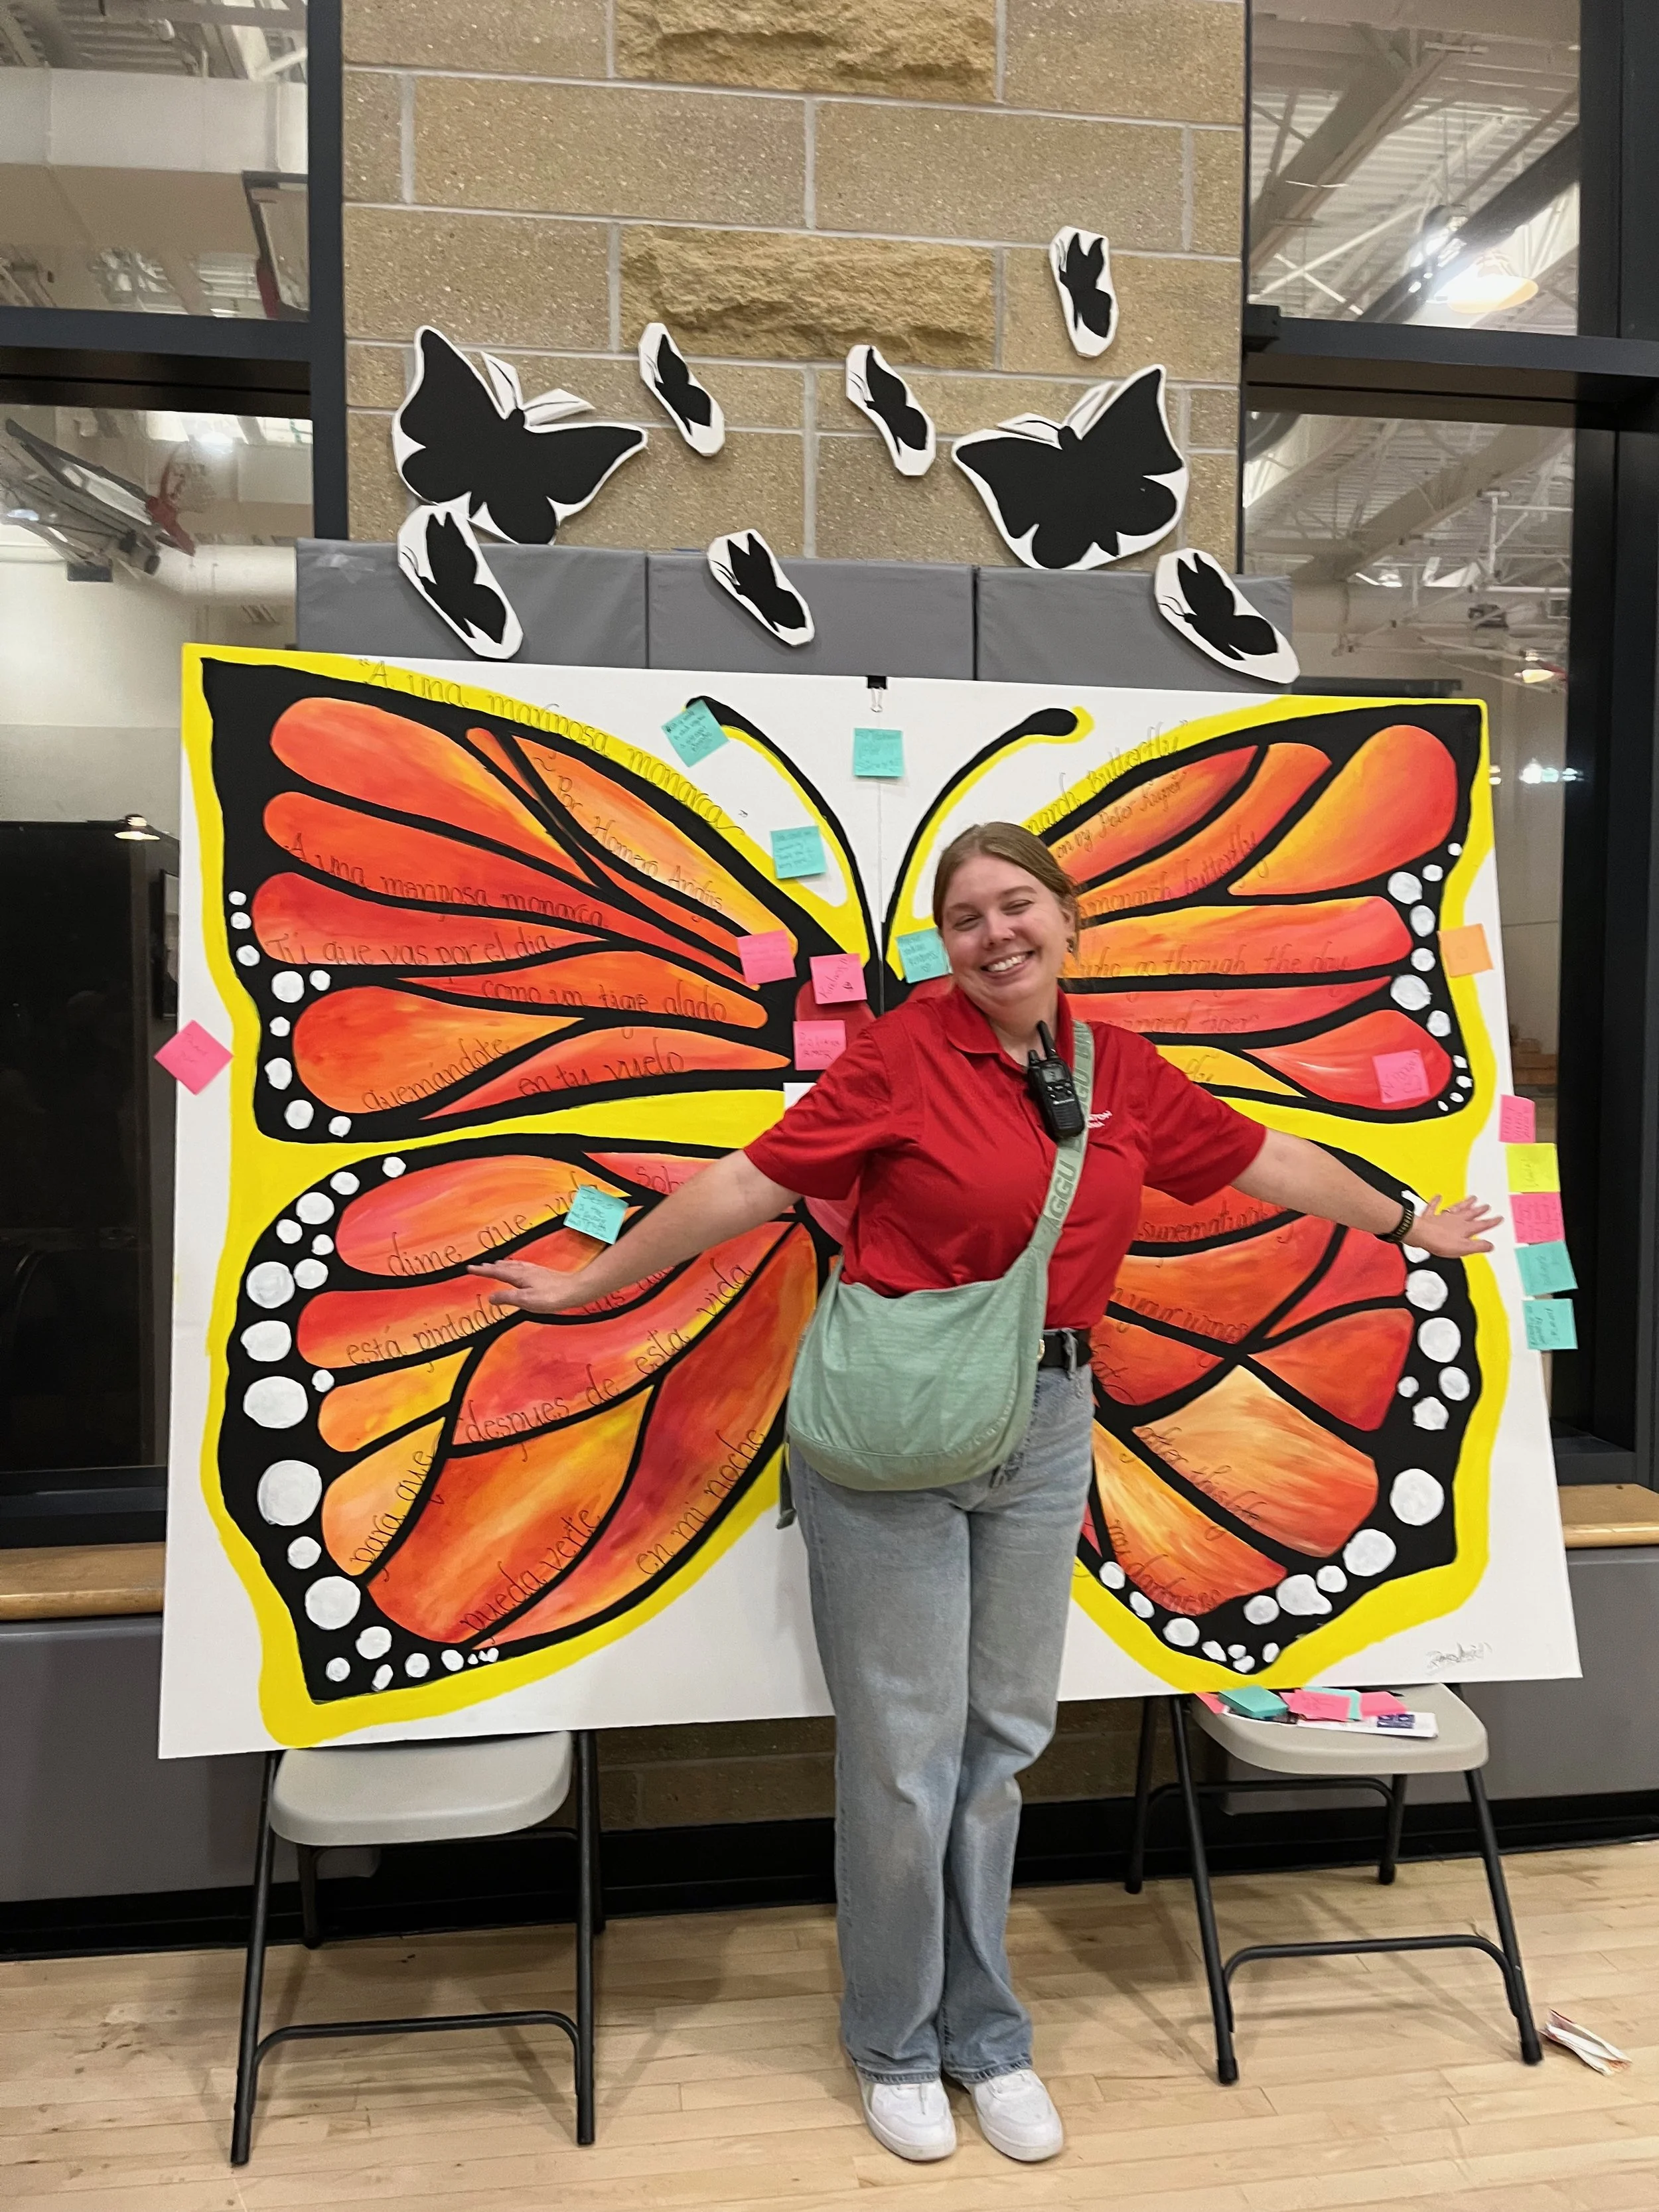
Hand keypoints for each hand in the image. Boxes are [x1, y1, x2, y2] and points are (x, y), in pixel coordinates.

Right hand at [466, 1260, 590, 1313]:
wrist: (575, 1290)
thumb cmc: (551, 1296)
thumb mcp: (525, 1300)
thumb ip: (507, 1298)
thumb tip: (490, 1297)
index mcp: (519, 1276)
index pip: (496, 1273)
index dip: (482, 1271)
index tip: (470, 1268)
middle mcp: (525, 1270)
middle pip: (504, 1267)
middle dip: (490, 1267)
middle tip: (479, 1266)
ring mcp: (535, 1271)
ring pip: (513, 1265)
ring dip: (502, 1265)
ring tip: (495, 1265)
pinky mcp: (542, 1274)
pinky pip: (522, 1267)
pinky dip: (514, 1266)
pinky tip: (520, 1269)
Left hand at [1405, 1194, 1500, 1257]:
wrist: (1420, 1234)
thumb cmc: (1439, 1241)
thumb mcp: (1463, 1248)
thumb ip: (1478, 1246)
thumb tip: (1490, 1246)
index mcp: (1465, 1228)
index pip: (1482, 1224)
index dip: (1491, 1222)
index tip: (1499, 1218)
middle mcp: (1455, 1220)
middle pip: (1470, 1213)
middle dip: (1480, 1210)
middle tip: (1486, 1206)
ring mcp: (1443, 1216)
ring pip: (1457, 1207)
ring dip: (1465, 1203)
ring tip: (1472, 1198)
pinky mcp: (1430, 1216)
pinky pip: (1434, 1206)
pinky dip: (1436, 1201)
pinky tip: (1439, 1196)